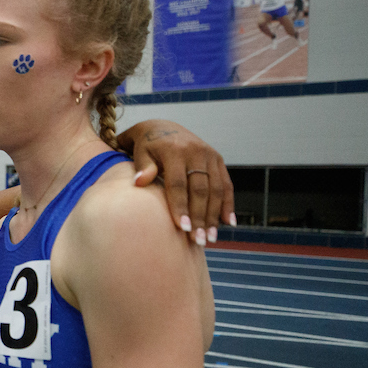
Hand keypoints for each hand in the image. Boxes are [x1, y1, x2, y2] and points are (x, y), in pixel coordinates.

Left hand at [122, 120, 234, 245]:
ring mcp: (209, 155)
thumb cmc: (145, 145)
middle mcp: (195, 151)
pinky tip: (227, 223)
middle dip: (200, 217)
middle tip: (197, 240)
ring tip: (210, 238)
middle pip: (200, 189)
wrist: (162, 126)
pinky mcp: (218, 159)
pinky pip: (226, 184)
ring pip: (216, 189)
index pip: (177, 183)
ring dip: (214, 215)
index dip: (180, 206)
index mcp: (174, 150)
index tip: (182, 228)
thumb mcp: (139, 151)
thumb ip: (142, 166)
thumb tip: (139, 182)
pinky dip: (228, 204)